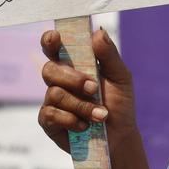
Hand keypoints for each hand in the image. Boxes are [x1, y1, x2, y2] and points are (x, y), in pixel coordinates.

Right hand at [38, 29, 137, 154]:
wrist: (119, 136)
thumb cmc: (119, 103)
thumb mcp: (120, 77)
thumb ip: (109, 55)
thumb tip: (97, 32)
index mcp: (76, 65)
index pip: (56, 48)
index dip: (50, 40)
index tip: (55, 37)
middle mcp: (60, 80)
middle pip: (50, 69)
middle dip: (73, 78)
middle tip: (93, 88)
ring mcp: (52, 100)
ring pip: (54, 93)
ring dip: (81, 105)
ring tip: (100, 114)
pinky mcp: (48, 121)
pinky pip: (51, 114)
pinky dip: (72, 119)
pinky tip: (85, 125)